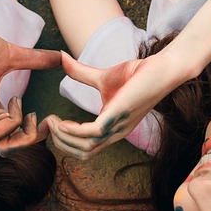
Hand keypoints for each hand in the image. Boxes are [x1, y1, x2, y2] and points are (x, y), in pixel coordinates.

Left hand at [0, 16, 60, 149]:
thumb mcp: (13, 55)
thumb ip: (36, 60)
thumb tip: (61, 57)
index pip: (12, 136)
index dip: (32, 136)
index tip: (46, 119)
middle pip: (4, 146)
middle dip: (27, 140)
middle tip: (37, 120)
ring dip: (13, 126)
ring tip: (18, 105)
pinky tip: (1, 104)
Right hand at [45, 52, 185, 159]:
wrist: (162, 67)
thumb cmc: (137, 74)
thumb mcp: (102, 77)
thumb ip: (80, 73)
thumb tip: (61, 57)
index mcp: (112, 129)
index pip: (86, 149)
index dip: (65, 141)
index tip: (51, 123)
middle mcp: (115, 133)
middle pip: (83, 153)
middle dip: (61, 142)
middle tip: (48, 124)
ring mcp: (118, 126)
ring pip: (86, 148)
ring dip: (64, 137)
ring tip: (53, 121)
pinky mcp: (118, 115)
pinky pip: (92, 133)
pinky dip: (74, 131)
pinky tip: (64, 121)